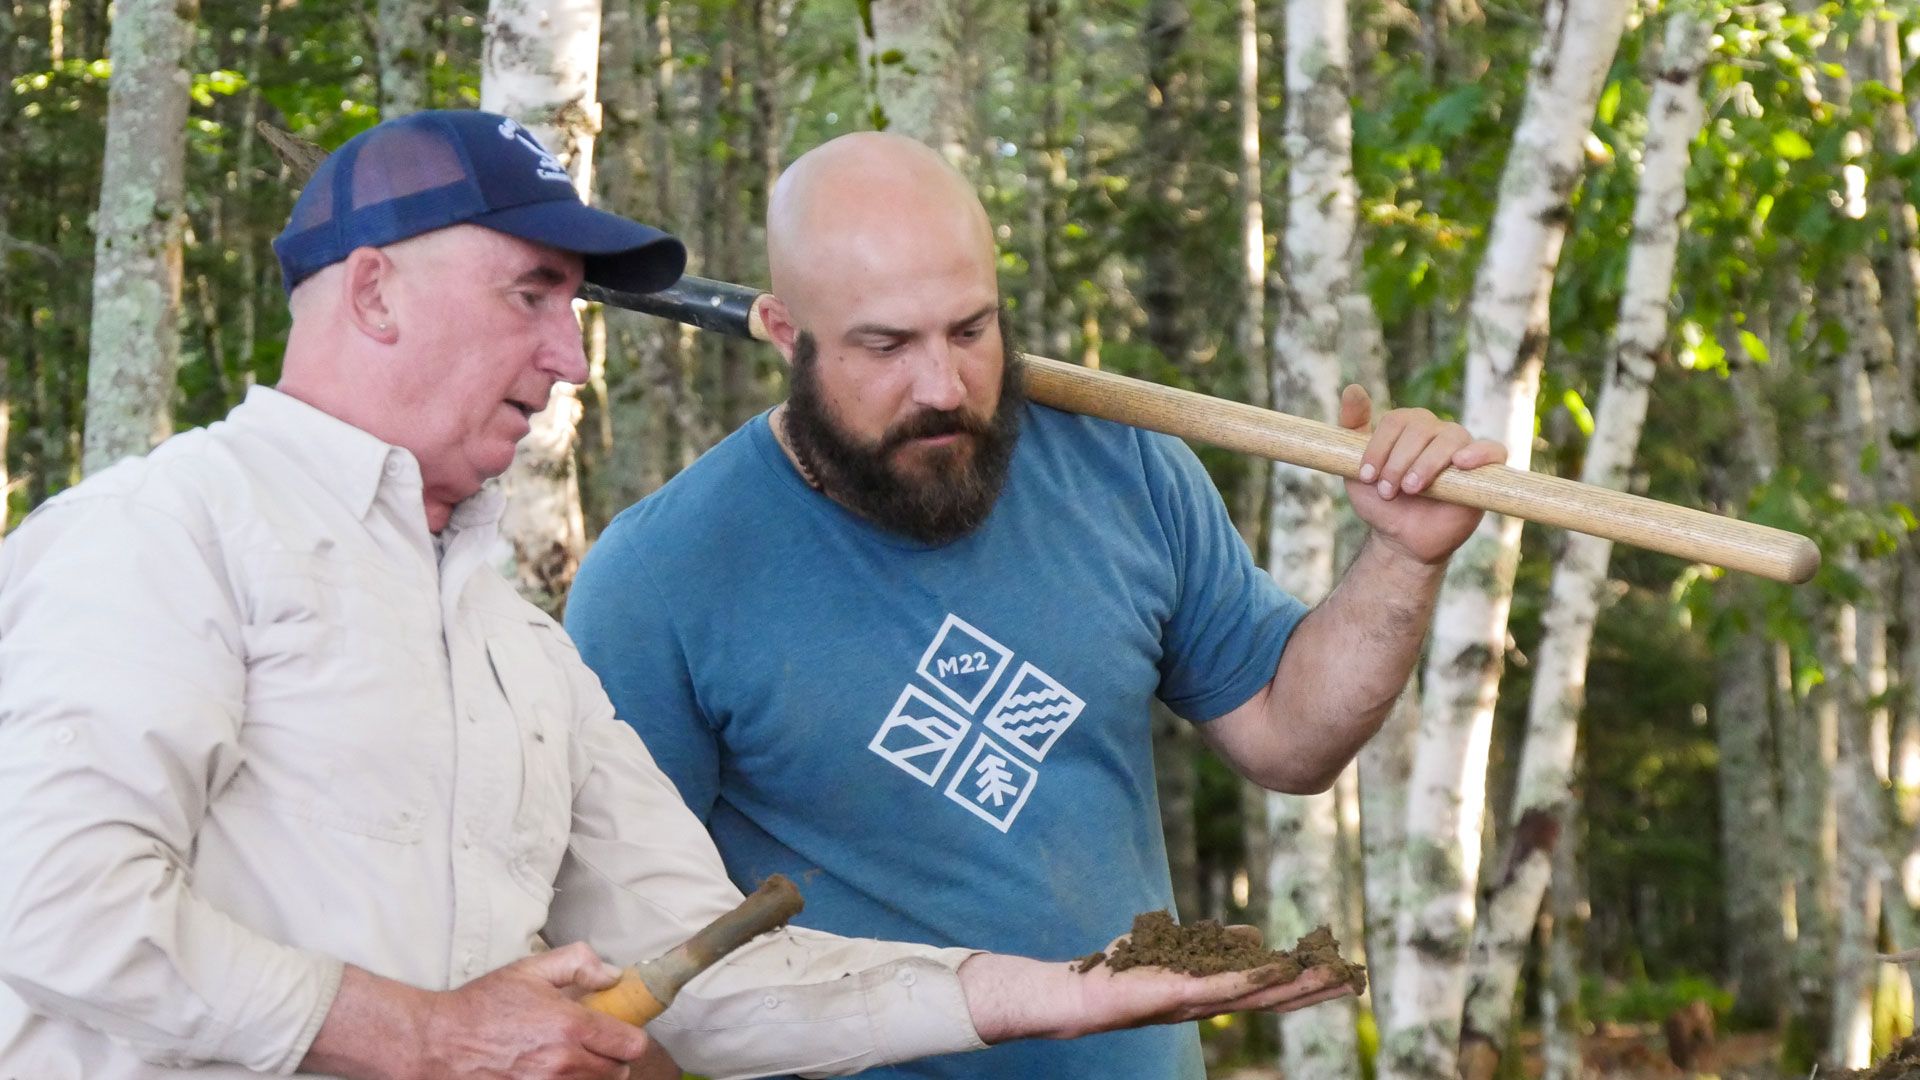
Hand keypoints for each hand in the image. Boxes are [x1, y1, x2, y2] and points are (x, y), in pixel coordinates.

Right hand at [304, 944, 652, 1079]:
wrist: (439, 1043)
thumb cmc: (483, 1006)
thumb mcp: (529, 970)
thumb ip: (578, 963)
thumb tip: (612, 975)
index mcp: (571, 1027)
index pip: (632, 1045)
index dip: (629, 1036)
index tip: (617, 1029)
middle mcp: (565, 1063)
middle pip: (619, 1073)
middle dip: (612, 1057)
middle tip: (593, 1044)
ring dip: (591, 1075)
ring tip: (570, 1059)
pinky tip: (553, 1073)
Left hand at [958, 944, 1355, 1043]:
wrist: (1076, 995)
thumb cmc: (1122, 972)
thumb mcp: (1177, 949)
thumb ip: (1214, 945)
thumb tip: (1252, 933)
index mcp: (1212, 993)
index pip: (1269, 990)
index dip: (1305, 983)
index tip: (1340, 971)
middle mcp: (1209, 1004)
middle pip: (1272, 998)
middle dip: (1311, 988)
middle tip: (1350, 976)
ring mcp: (1193, 1002)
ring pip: (1253, 995)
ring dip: (1291, 985)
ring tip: (1324, 973)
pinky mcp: (1172, 995)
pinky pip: (1215, 987)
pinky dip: (1246, 978)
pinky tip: (1270, 967)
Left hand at [1339, 384, 1507, 564]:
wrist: (1402, 538)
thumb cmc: (1381, 501)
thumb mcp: (1356, 468)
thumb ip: (1353, 428)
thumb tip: (1352, 389)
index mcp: (1408, 426)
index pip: (1395, 421)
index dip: (1379, 447)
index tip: (1366, 476)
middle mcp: (1436, 432)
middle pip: (1421, 428)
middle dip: (1399, 460)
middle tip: (1388, 490)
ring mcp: (1462, 448)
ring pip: (1451, 438)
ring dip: (1427, 462)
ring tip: (1412, 488)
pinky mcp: (1486, 471)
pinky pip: (1493, 450)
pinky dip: (1480, 453)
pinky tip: (1461, 463)